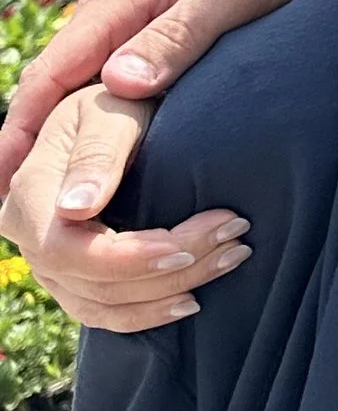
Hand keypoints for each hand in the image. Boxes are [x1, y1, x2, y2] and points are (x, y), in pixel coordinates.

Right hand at [0, 0, 327, 193]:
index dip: (21, 130)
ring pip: (75, 94)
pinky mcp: (154, 45)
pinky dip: (91, 130)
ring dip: (54, 141)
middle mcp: (111, 17)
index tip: (5, 184)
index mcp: (117, 3)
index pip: (48, 75)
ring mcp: (129, 31)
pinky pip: (105, 92)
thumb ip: (179, 36)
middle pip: (49, 90)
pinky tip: (97, 170)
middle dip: (26, 145)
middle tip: (12, 213)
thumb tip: (118, 86)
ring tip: (42, 206)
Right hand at [3, 85, 249, 331]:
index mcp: (30, 194)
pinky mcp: (73, 272)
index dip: (129, 259)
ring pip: (104, 302)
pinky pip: (104, 311)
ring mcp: (48, 259)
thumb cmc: (120, 98)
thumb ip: (98, 151)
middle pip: (94, 281)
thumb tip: (74, 210)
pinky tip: (192, 299)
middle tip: (235, 238)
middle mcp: (29, 234)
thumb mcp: (113, 111)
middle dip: (168, 270)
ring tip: (232, 256)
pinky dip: (148, 311)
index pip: (70, 250)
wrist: (121, 104)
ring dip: (171, 290)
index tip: (188, 246)